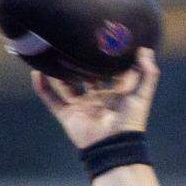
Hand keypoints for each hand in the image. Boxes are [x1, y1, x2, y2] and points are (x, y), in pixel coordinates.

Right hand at [31, 47, 159, 148]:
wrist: (113, 146)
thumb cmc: (130, 121)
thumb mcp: (142, 95)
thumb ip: (148, 73)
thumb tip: (145, 49)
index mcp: (116, 94)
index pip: (111, 72)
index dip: (107, 58)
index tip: (101, 39)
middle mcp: (98, 99)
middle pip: (86, 76)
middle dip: (80, 62)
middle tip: (73, 41)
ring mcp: (82, 107)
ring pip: (66, 86)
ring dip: (59, 72)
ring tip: (52, 53)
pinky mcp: (68, 115)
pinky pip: (51, 99)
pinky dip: (42, 87)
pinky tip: (37, 72)